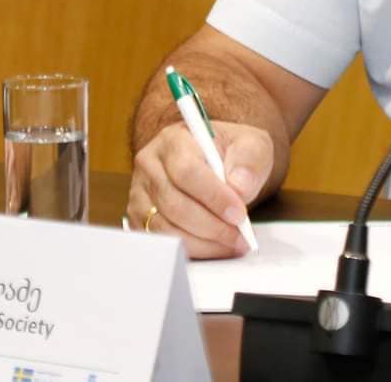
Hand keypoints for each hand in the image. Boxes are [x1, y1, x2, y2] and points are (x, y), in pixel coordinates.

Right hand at [128, 120, 271, 258]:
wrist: (216, 161)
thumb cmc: (230, 153)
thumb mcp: (250, 144)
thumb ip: (248, 161)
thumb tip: (239, 188)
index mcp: (173, 140)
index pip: (187, 171)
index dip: (214, 197)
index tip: (239, 214)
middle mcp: (150, 165)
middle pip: (174, 204)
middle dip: (212, 226)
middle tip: (240, 236)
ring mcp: (141, 193)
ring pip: (166, 228)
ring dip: (204, 242)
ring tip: (232, 243)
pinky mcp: (140, 218)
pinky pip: (163, 242)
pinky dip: (192, 250)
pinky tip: (214, 246)